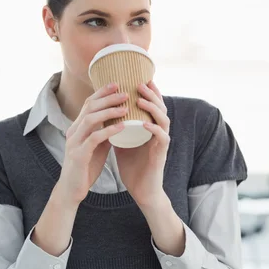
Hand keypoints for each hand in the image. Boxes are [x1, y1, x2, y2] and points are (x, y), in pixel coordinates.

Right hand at [57, 83, 127, 205]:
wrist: (71, 190)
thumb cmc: (85, 168)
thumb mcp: (97, 147)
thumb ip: (105, 134)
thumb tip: (120, 122)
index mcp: (77, 128)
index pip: (88, 104)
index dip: (102, 93)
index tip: (117, 84)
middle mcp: (73, 131)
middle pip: (89, 107)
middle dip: (107, 97)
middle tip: (124, 92)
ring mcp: (74, 142)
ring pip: (91, 119)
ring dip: (109, 111)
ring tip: (126, 107)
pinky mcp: (79, 155)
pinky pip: (95, 138)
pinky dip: (109, 130)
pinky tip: (122, 127)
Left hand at [113, 80, 170, 206]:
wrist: (141, 190)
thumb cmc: (133, 167)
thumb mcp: (122, 142)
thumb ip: (118, 128)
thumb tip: (103, 114)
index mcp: (150, 128)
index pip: (152, 105)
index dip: (148, 92)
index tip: (137, 78)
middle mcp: (159, 133)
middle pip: (161, 107)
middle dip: (151, 94)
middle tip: (140, 83)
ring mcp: (161, 143)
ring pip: (164, 119)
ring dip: (153, 108)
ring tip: (141, 99)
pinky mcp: (161, 155)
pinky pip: (162, 138)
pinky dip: (154, 129)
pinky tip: (145, 123)